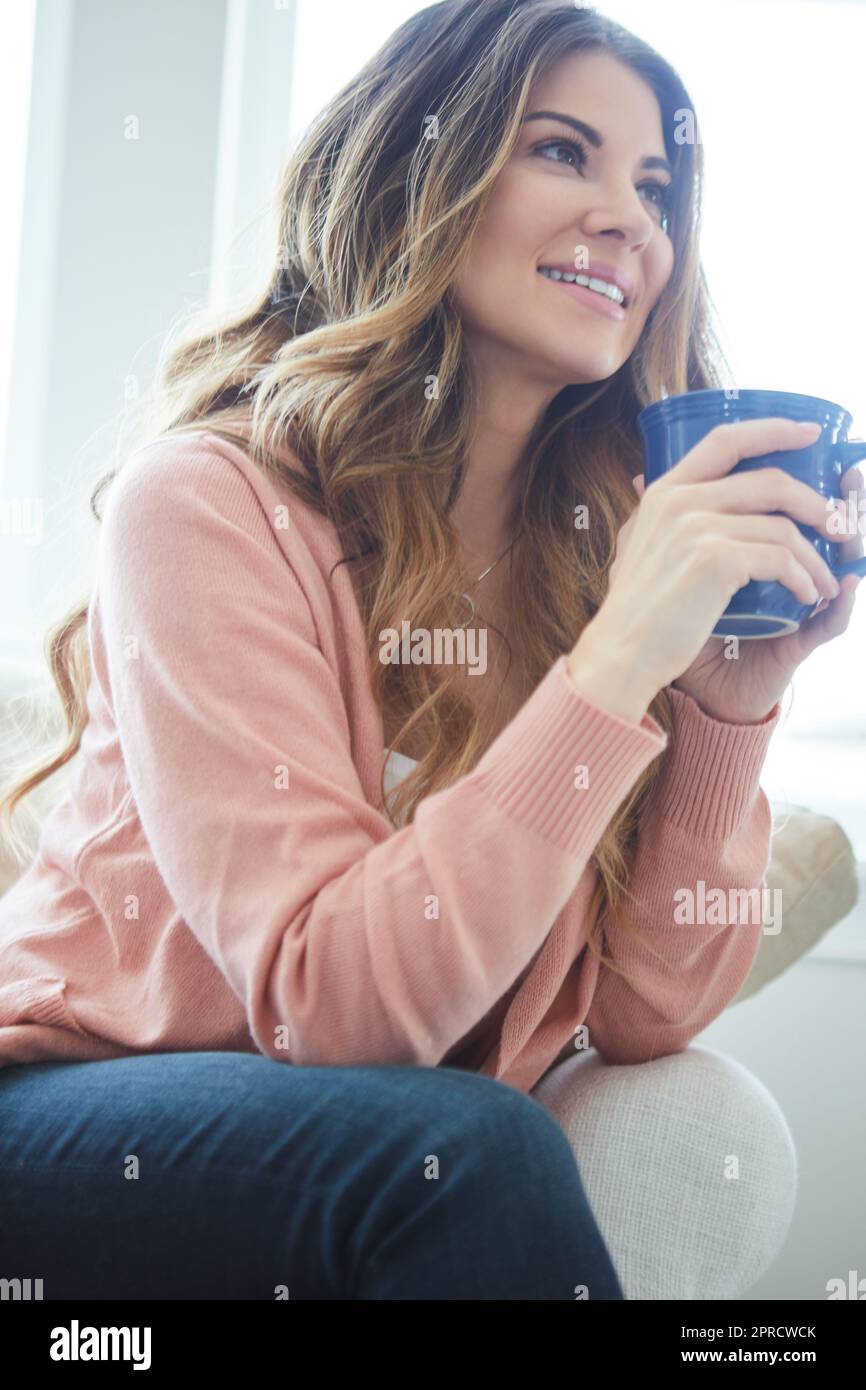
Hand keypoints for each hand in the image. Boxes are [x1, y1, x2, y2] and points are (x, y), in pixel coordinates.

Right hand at [580, 419, 857, 721]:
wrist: (622, 654)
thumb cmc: (635, 610)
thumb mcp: (635, 545)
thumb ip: (652, 514)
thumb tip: (642, 480)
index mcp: (664, 491)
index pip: (726, 440)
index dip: (774, 430)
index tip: (809, 433)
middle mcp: (680, 501)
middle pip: (770, 482)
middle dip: (816, 504)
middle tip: (839, 527)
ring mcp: (696, 528)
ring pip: (783, 528)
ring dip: (815, 558)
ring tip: (824, 582)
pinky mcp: (715, 561)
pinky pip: (780, 560)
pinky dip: (802, 579)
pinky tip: (807, 595)